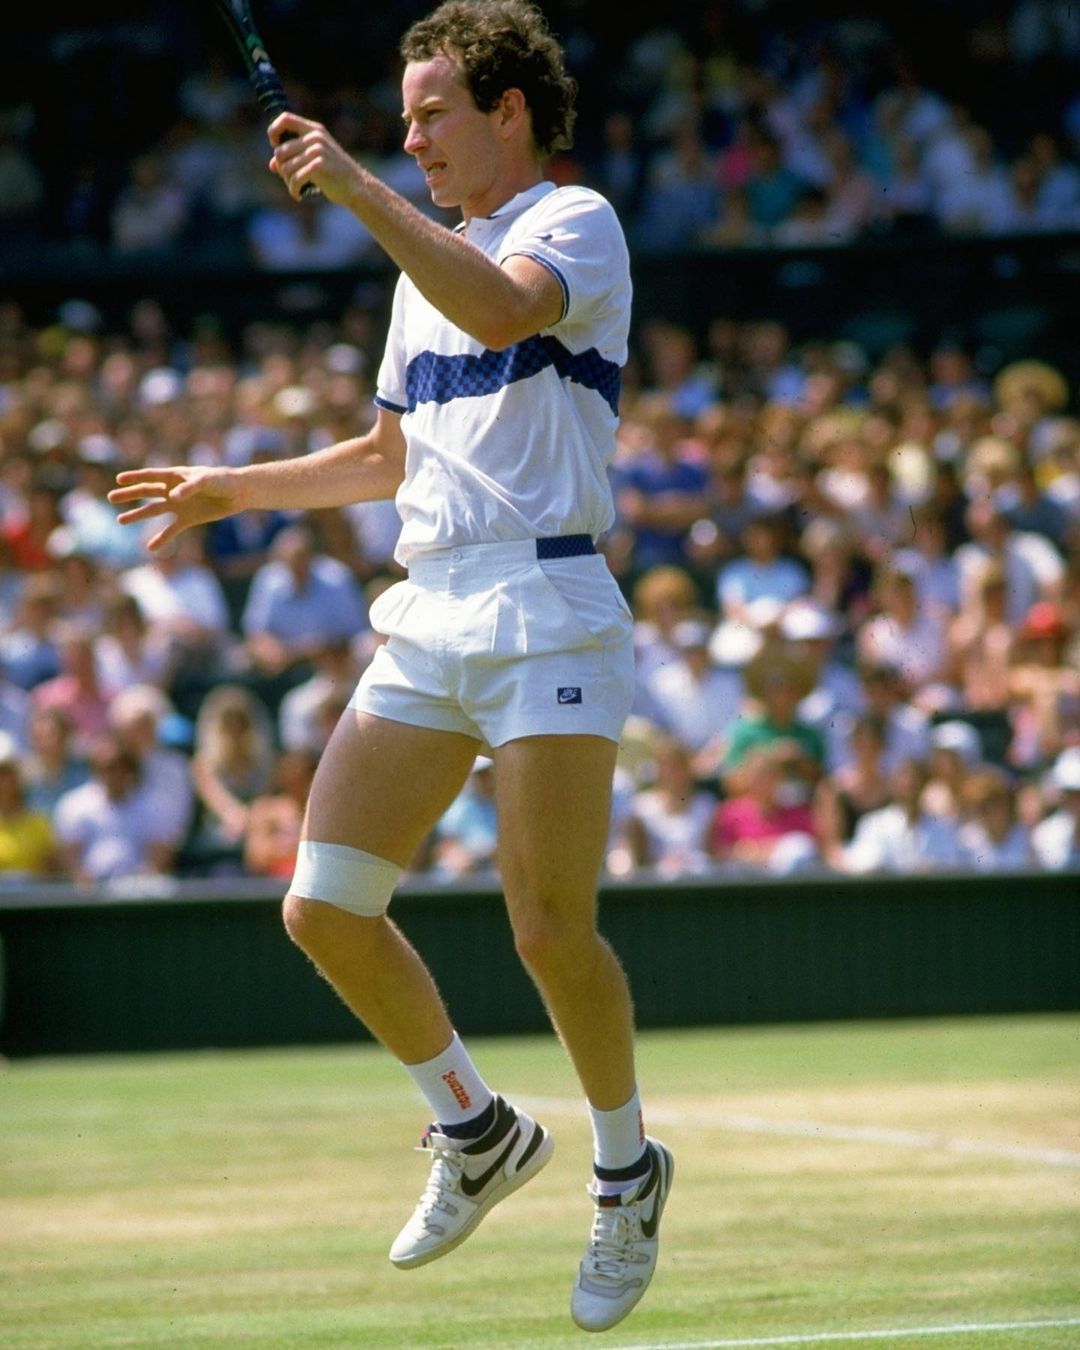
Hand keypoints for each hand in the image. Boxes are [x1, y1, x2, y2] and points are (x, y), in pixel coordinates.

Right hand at [108, 465, 241, 552]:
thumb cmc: (222, 480)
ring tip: (121, 520)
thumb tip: (173, 497)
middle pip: (146, 492)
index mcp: (175, 476)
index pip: (151, 475)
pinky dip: (162, 539)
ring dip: (138, 515)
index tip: (119, 480)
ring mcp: (179, 505)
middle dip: (129, 495)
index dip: (135, 477)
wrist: (238, 493)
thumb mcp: (206, 481)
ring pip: (153, 510)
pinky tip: (150, 548)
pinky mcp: (187, 519)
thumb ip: (189, 487)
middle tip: (111, 498)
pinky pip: (171, 530)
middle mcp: (173, 490)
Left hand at [268, 112, 363, 204]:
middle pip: (280, 151)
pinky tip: (298, 195)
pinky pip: (294, 179)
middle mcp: (315, 137)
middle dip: (281, 168)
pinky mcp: (318, 165)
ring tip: (296, 188)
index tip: (274, 145)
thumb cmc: (335, 175)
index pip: (286, 118)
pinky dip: (293, 190)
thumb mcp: (315, 160)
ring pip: (285, 167)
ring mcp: (317, 150)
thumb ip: (294, 158)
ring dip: (288, 181)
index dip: (274, 130)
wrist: (357, 187)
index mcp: (314, 130)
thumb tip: (272, 165)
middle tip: (290, 180)